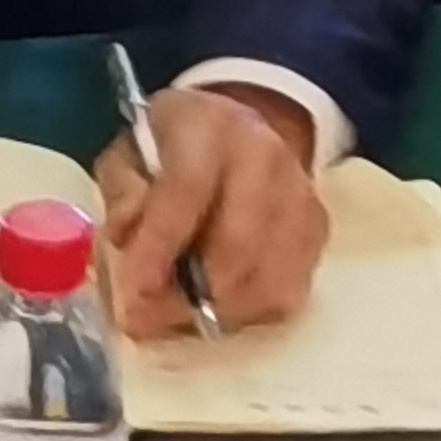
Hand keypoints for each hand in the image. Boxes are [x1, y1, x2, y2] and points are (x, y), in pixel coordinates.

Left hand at [85, 77, 324, 339]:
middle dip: (188, 294)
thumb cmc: (171, 150)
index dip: (159, 246)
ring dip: (216, 310)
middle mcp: (266, 156)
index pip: (187, 189)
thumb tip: (130, 238)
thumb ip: (123, 193)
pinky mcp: (317, 233)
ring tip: (177, 311)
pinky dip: (246, 311)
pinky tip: (216, 301)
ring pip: (266, 279)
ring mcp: (300, 196)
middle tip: (147, 315)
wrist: (239, 134)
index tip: (134, 291)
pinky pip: (285, 294)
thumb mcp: (127, 153)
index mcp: (209, 125)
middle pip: (237, 244)